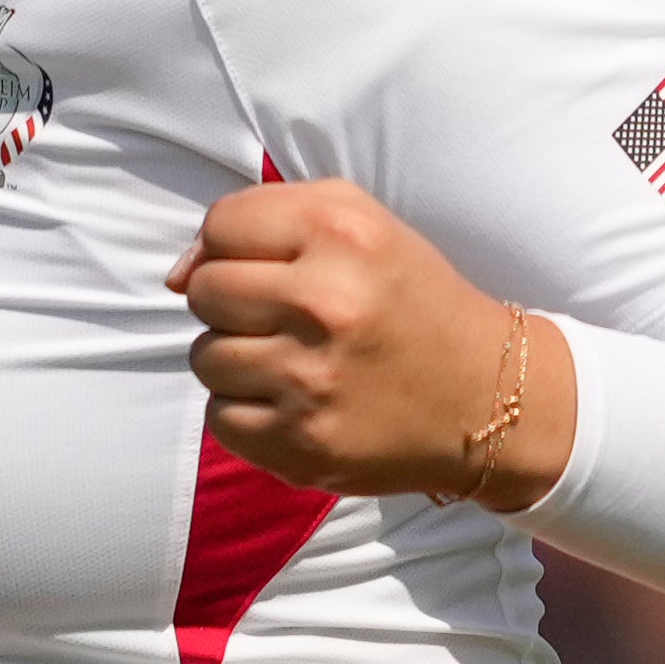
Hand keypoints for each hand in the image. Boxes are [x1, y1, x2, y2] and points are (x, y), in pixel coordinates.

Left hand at [177, 180, 569, 507]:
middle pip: (204, 292)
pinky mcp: (302, 444)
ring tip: (296, 364)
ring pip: (205, 358)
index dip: (237, 247)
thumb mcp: (361, 224)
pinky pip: (220, 419)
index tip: (278, 269)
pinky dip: (250, 414)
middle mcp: (325, 302)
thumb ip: (264, 218)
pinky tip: (299, 404)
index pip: (220, 225)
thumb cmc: (411, 301)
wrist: (488, 398)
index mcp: (341, 233)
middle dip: (235, 304)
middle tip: (290, 320)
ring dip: (240, 361)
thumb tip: (176, 276)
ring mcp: (310, 380)